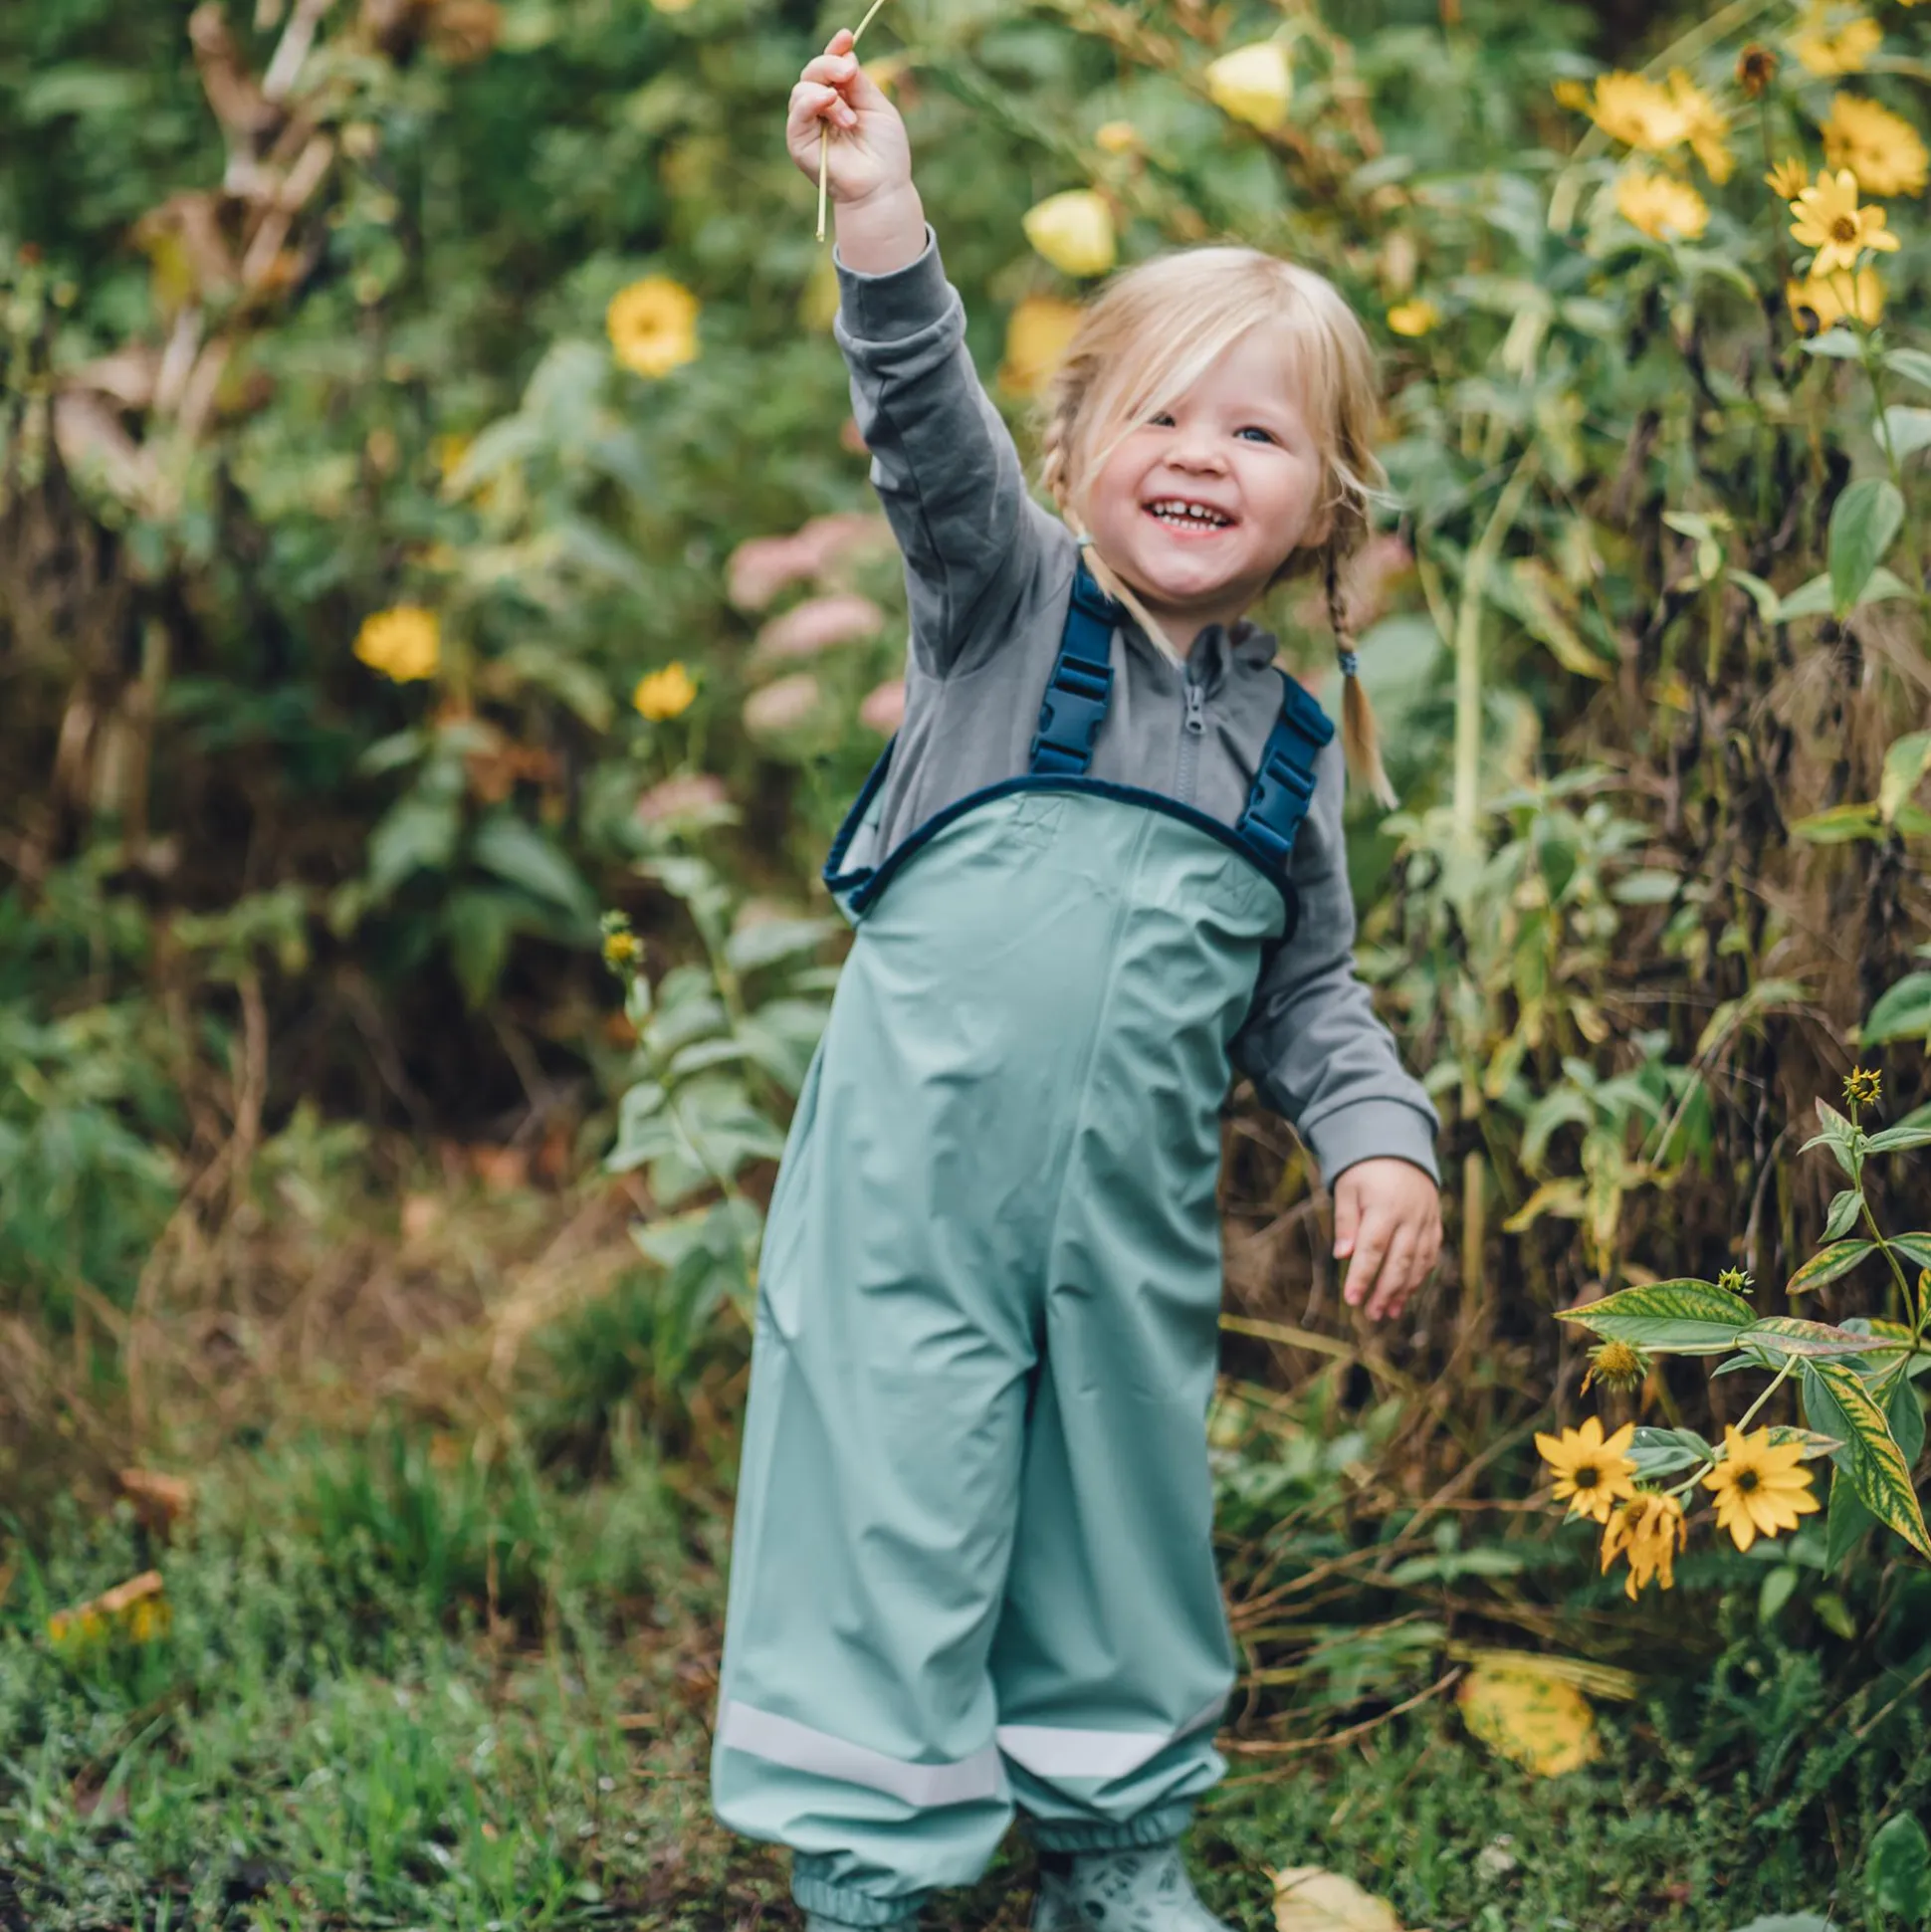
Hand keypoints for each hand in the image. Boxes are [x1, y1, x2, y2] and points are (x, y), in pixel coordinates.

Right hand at [786, 30, 912, 212]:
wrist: (883, 186)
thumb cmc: (885, 152)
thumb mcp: (877, 106)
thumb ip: (859, 82)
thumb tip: (846, 55)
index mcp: (840, 97)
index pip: (830, 66)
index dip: (836, 50)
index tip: (847, 37)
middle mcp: (821, 108)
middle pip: (812, 72)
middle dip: (830, 65)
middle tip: (850, 71)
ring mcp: (808, 125)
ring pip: (802, 89)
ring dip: (828, 93)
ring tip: (850, 118)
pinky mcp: (799, 143)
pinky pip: (796, 114)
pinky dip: (811, 102)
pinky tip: (828, 100)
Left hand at [1333, 1158, 1442, 1322]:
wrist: (1399, 1147)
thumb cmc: (1365, 1170)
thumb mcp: (1347, 1189)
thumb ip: (1346, 1222)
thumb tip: (1342, 1256)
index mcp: (1385, 1207)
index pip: (1373, 1249)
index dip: (1363, 1276)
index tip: (1351, 1299)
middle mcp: (1410, 1216)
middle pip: (1399, 1261)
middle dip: (1385, 1291)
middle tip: (1371, 1314)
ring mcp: (1427, 1220)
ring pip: (1418, 1262)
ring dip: (1404, 1290)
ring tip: (1388, 1312)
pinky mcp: (1435, 1223)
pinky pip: (1430, 1254)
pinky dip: (1419, 1276)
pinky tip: (1406, 1293)